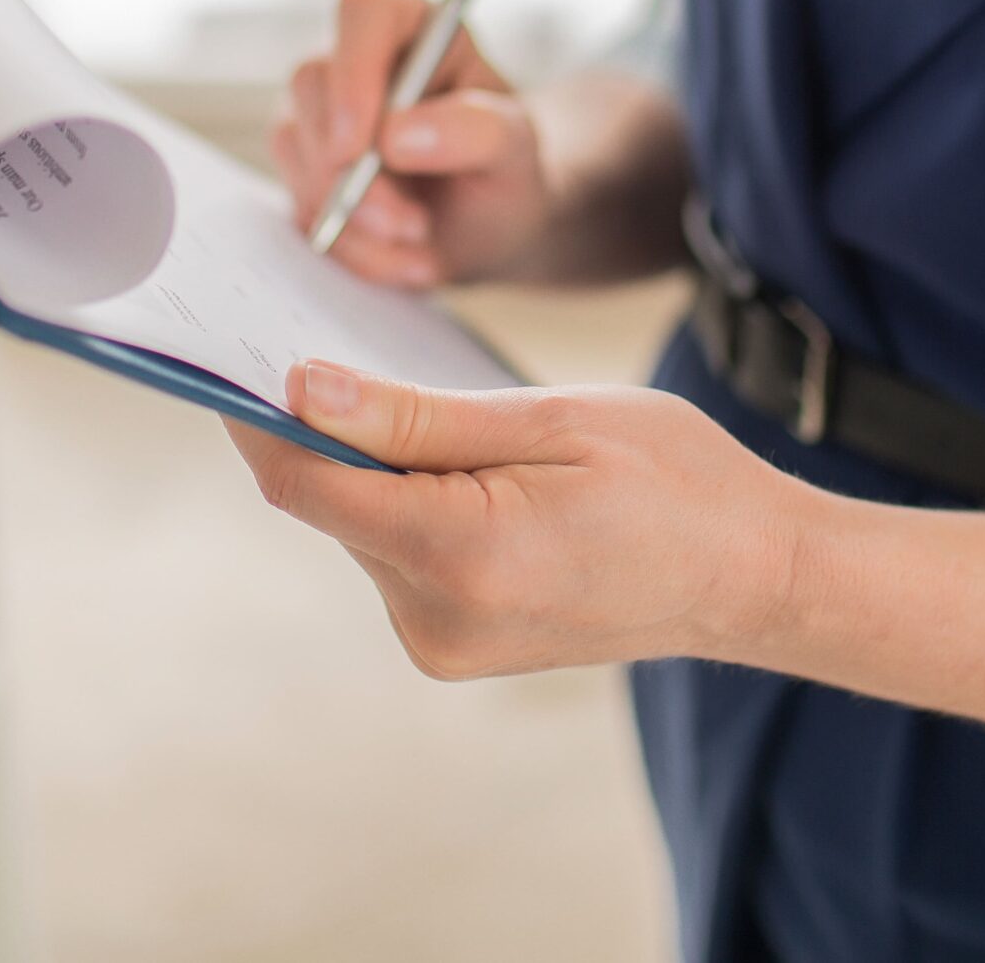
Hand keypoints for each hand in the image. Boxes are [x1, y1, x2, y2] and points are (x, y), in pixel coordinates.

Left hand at [226, 362, 804, 677]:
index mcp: (461, 554)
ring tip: (429, 404)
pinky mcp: (452, 646)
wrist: (753, 577)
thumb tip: (302, 389)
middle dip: (321, 427)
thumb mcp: (553, 418)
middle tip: (327, 339)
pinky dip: (403, 499)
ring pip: (359, 526)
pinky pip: (395, 554)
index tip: (230, 344)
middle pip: (328, 502)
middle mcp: (435, 619)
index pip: (306, 480)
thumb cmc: (677, 480)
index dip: (256, 413)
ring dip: (369, 462)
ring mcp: (442, 644)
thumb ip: (417, 414)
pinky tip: (456, 460)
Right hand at [272, 0, 552, 287]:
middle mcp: (358, 61)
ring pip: (295, 149)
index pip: (364, 11)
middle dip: (353, 173)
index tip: (359, 147)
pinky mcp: (305, 167)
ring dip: (354, 218)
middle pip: (312, 85)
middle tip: (410, 224)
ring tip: (420, 241)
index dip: (353, 72)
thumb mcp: (517, 150)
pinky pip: (299, 205)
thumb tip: (395, 137)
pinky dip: (351, 247)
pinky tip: (400, 258)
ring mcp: (322, 113)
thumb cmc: (507, 170)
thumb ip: (474, 131)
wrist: (490, 225)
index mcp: (415, 27)